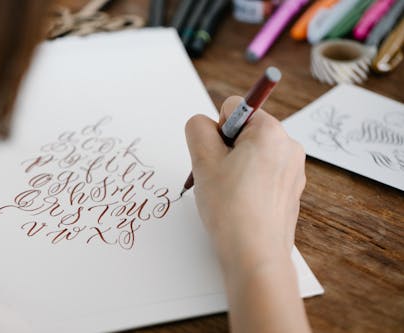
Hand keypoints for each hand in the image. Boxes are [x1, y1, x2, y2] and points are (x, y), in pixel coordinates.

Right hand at [185, 96, 305, 274]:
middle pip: (244, 131)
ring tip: (227, 193)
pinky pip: (263, 173)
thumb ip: (197, 128)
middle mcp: (289, 146)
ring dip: (233, 166)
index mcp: (271, 132)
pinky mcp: (291, 190)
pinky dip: (247, 181)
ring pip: (252, 154)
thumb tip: (203, 123)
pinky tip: (239, 203)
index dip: (216, 130)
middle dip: (225, 149)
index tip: (215, 156)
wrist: (255, 256)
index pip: (234, 107)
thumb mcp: (203, 160)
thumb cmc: (231, 208)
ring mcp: (293, 170)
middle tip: (216, 177)